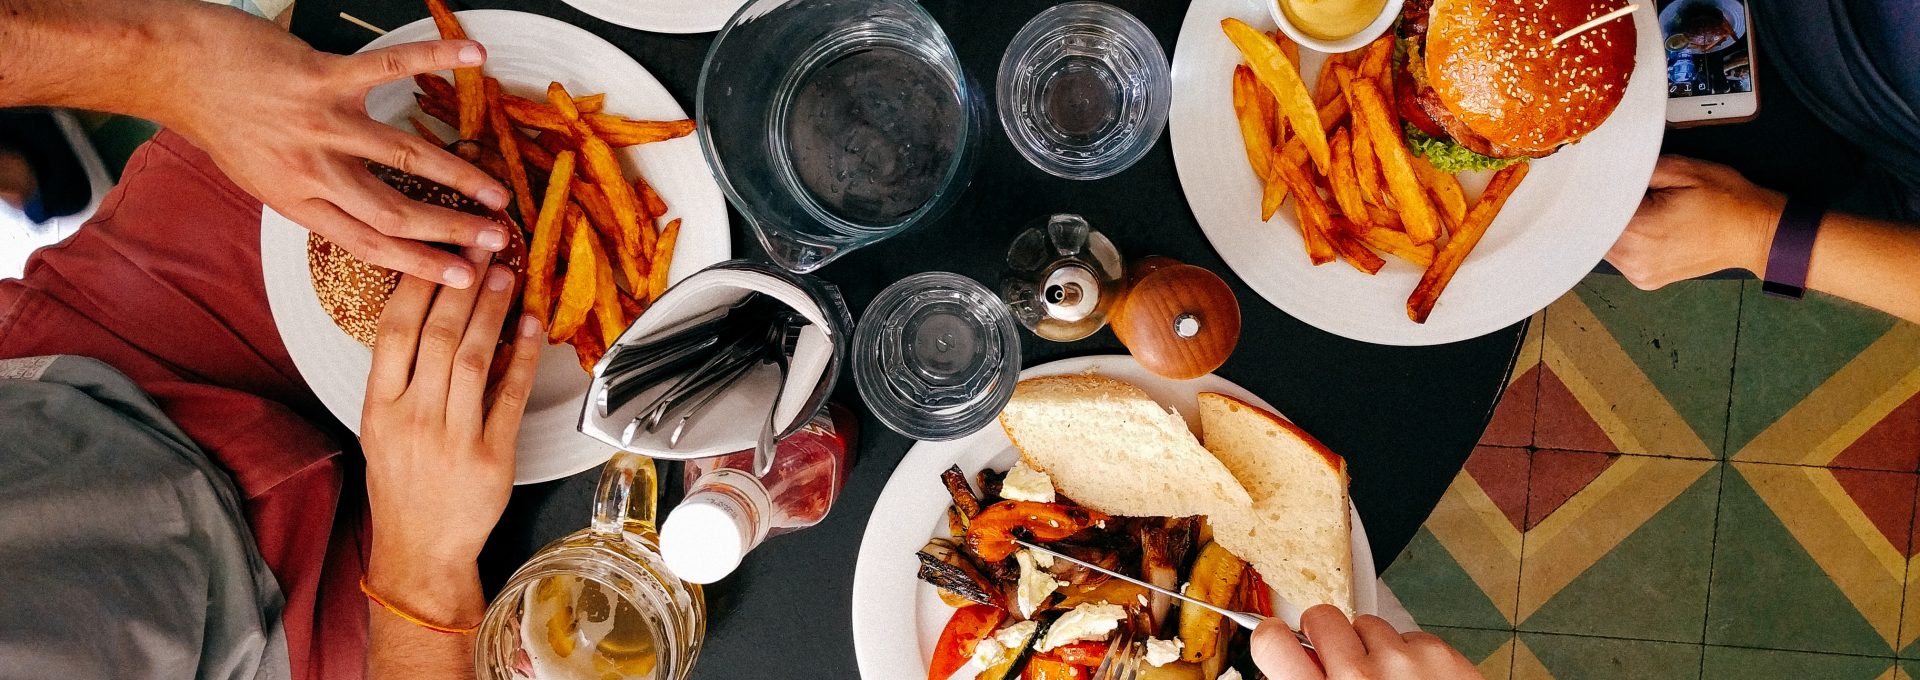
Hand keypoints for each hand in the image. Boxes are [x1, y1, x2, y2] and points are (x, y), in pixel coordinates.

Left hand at [156, 9, 509, 287]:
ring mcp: (319, 123)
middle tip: (497, 240)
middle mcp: (312, 169)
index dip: (421, 265)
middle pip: (395, 212)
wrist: (175, 69)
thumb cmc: (220, 120)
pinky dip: (435, 58)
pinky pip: (388, 68)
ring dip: (458, 175)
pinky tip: (474, 56)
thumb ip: (312, 194)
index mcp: (297, 202)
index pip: (369, 244)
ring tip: (497, 191)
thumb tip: (362, 212)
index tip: (463, 279)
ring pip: (402, 157)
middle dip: (452, 230)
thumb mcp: (261, 177)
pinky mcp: (321, 77)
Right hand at [360, 262, 540, 569]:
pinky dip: (523, 358)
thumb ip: (401, 377)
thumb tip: (433, 314)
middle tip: (482, 246)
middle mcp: (413, 419)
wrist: (421, 548)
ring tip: (506, 276)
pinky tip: (532, 327)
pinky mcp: (492, 457)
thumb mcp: (381, 428)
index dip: (419, 284)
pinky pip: (510, 396)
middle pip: (438, 336)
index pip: (394, 331)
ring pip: (474, 359)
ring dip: (493, 311)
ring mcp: (453, 438)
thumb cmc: (402, 484)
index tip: (438, 250)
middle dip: (462, 284)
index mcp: (379, 408)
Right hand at [1251, 605, 1481, 679]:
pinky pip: (1409, 637)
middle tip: (1340, 661)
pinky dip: (1411, 657)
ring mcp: (1400, 662)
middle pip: (1321, 618)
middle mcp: (1357, 678)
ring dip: (1374, 648)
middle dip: (1328, 636)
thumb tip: (1294, 667)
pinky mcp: (1437, 655)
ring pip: (1369, 625)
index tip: (1283, 642)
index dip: (1276, 639)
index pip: (1271, 640)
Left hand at [1605, 155, 1785, 289]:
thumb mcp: (1683, 169)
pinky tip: (1644, 225)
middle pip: (1593, 231)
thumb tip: (1609, 171)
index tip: (1591, 181)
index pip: (1591, 212)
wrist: (1756, 232)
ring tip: (1639, 208)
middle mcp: (1634, 260)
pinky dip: (1624, 240)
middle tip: (1618, 190)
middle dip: (1602, 209)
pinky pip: (1620, 256)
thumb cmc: (1727, 201)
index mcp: (1639, 232)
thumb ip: (1638, 169)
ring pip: (1604, 245)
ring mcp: (1639, 274)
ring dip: (1612, 226)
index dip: (1591, 194)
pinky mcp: (1645, 280)